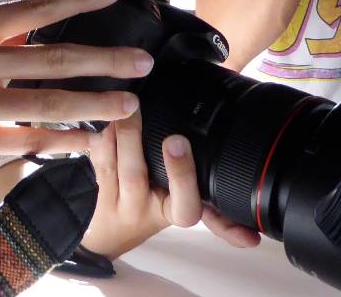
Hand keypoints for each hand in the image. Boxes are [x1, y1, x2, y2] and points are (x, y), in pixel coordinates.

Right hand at [0, 0, 153, 175]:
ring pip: (51, 102)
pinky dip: (64, 142)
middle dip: (108, 60)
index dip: (80, 1)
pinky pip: (30, 141)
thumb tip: (37, 37)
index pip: (36, 9)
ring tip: (128, 103)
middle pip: (57, 58)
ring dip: (97, 103)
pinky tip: (89, 142)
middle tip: (143, 62)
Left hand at [80, 107, 259, 258]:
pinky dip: (98, 136)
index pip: (186, 203)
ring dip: (112, 131)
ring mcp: (119, 200)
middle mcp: (147, 207)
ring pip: (112, 164)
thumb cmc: (158, 207)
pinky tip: (104, 118)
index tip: (178, 142)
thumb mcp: (187, 199)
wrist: (112, 237)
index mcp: (177, 209)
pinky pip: (96, 160)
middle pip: (137, 174)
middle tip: (136, 106)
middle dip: (134, 137)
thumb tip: (244, 116)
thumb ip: (211, 174)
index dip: (183, 175)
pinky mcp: (98, 190)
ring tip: (118, 103)